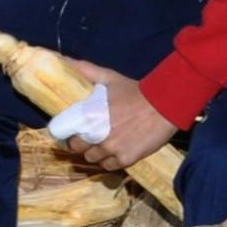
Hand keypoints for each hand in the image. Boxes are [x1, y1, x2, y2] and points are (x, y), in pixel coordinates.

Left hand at [54, 57, 176, 171]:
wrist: (164, 104)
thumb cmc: (135, 91)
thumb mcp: (109, 77)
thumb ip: (85, 70)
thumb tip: (62, 59)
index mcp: (89, 117)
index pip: (66, 134)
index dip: (66, 134)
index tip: (71, 132)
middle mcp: (97, 136)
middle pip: (78, 148)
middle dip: (81, 144)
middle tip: (89, 138)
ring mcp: (112, 149)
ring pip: (93, 159)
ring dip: (96, 153)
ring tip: (103, 146)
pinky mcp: (126, 159)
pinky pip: (109, 166)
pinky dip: (110, 161)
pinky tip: (114, 153)